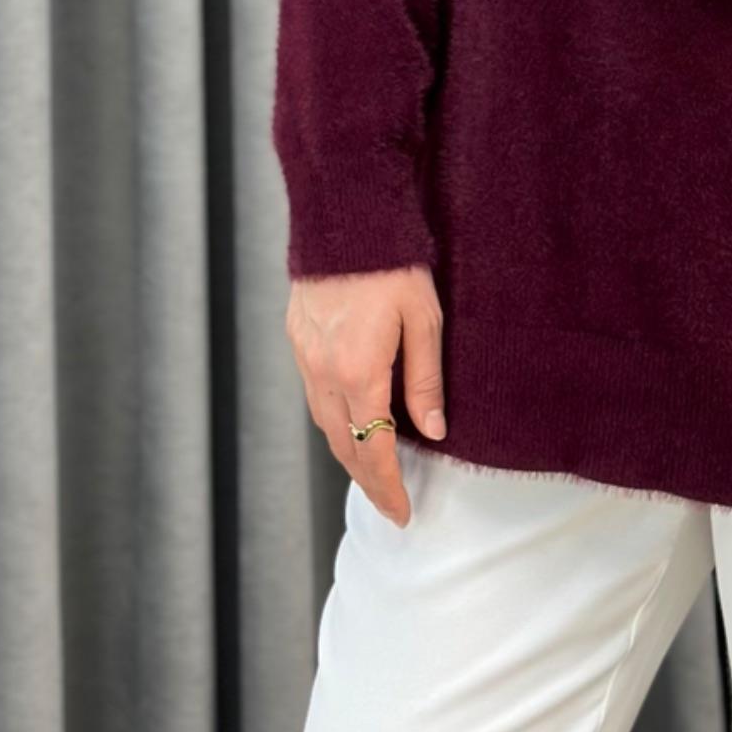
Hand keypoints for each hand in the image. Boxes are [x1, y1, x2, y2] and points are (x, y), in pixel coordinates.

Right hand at [284, 264, 446, 525]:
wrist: (345, 218)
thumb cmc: (395, 264)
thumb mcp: (425, 319)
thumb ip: (426, 378)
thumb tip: (433, 430)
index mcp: (359, 373)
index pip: (375, 449)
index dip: (389, 486)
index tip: (403, 513)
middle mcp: (324, 373)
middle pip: (345, 446)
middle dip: (368, 481)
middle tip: (391, 506)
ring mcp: (306, 358)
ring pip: (325, 425)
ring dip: (349, 454)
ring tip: (374, 473)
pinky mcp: (298, 341)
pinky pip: (315, 397)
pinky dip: (334, 422)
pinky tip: (352, 424)